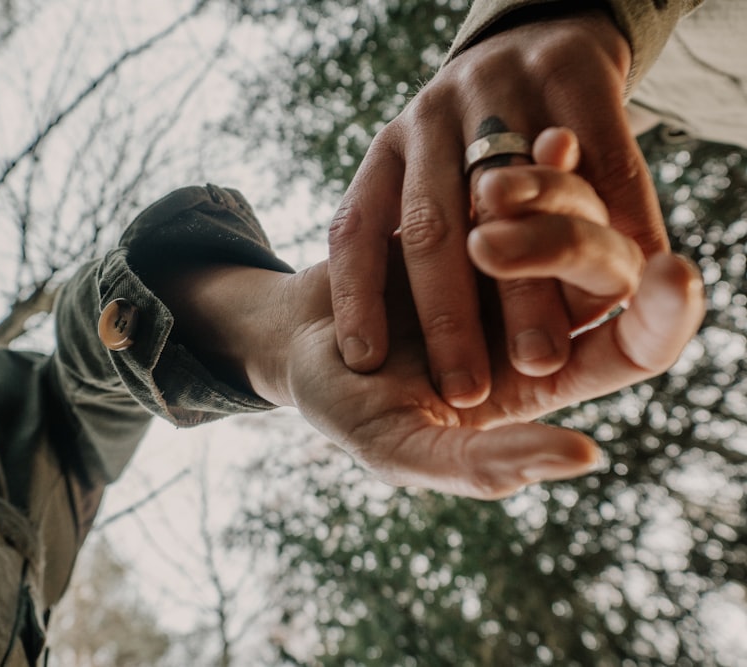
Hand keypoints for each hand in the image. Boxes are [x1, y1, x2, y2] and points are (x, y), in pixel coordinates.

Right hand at [158, 156, 702, 498]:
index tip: (676, 274)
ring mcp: (507, 257)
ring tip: (503, 187)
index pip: (637, 348)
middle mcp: (541, 312)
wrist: (291, 338)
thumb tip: (585, 455)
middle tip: (493, 240)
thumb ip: (481, 466)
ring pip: (569, 211)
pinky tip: (547, 142)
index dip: (664, 316)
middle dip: (573, 242)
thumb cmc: (346, 406)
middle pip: (605, 266)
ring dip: (554, 194)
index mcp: (544, 377)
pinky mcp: (470, 209)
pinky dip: (535, 162)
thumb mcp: (400, 449)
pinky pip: (517, 179)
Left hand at [328, 8, 668, 409]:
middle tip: (464, 389)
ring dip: (525, 283)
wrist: (535, 35)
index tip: (363, 359)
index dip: (355, 294)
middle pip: (429, 227)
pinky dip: (617, 215)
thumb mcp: (421, 171)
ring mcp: (499, 93)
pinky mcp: (570, 70)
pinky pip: (595, 155)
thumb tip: (369, 343)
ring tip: (538, 356)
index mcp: (388, 152)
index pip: (355, 228)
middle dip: (447, 317)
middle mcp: (431, 119)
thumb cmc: (473, 138)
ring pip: (508, 196)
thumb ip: (410, 235)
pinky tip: (634, 275)